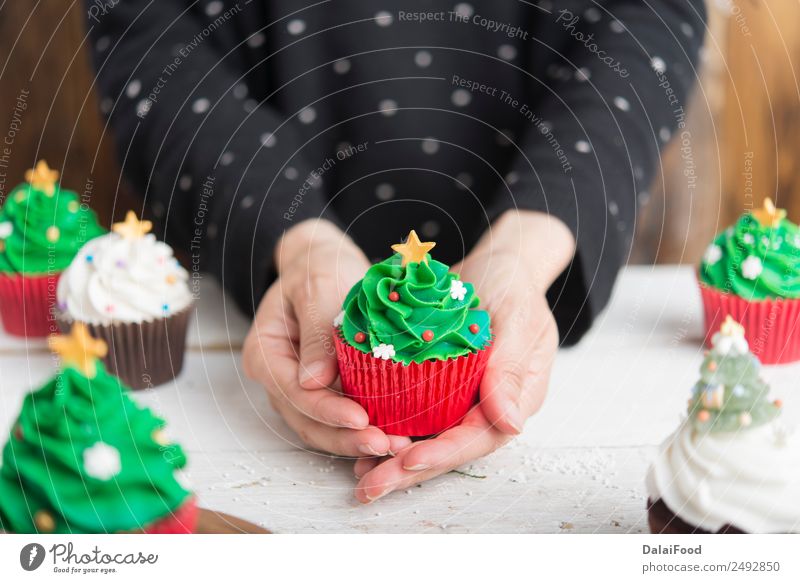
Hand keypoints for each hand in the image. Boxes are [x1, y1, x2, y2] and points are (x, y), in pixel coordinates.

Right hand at [243, 219, 412, 456]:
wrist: (326, 264)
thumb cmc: (319, 269)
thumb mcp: (317, 289)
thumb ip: (317, 333)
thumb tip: (314, 382)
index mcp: (265, 353)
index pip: (294, 393)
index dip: (328, 411)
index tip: (362, 420)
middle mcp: (277, 377)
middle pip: (306, 420)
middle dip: (345, 438)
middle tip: (386, 445)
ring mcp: (297, 388)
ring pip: (321, 427)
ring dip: (355, 441)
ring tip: (395, 445)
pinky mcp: (323, 390)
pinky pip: (337, 419)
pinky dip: (361, 430)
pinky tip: (392, 434)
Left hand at [354, 210, 575, 501]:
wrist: (498, 266)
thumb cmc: (514, 287)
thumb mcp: (519, 319)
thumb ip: (511, 369)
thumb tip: (511, 424)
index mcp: (515, 397)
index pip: (479, 437)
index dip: (444, 453)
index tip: (408, 461)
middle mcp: (488, 405)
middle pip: (448, 448)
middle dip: (409, 471)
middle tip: (371, 486)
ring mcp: (463, 398)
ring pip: (428, 437)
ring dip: (394, 459)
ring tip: (360, 475)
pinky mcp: (439, 385)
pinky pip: (414, 414)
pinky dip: (389, 428)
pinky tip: (360, 440)